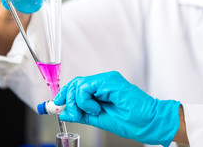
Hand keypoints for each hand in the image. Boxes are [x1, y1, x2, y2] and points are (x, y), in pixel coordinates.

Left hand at [54, 71, 180, 145]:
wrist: (146, 122)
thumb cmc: (128, 121)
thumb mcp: (98, 119)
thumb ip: (81, 114)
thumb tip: (64, 112)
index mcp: (102, 89)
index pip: (78, 86)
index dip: (65, 94)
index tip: (56, 105)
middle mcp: (104, 81)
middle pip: (76, 83)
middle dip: (68, 99)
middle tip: (73, 113)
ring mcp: (107, 79)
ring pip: (79, 84)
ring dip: (78, 102)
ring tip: (92, 112)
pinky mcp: (110, 81)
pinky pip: (87, 87)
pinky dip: (85, 100)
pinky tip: (96, 108)